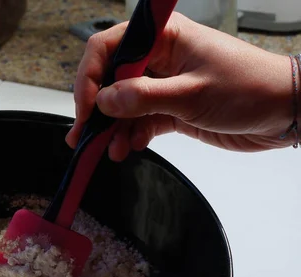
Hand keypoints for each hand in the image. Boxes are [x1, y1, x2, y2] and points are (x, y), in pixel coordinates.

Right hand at [66, 12, 296, 160]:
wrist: (284, 113)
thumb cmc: (249, 88)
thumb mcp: (191, 94)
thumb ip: (143, 97)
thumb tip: (103, 101)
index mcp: (164, 38)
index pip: (109, 48)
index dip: (91, 76)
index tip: (86, 107)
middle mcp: (159, 59)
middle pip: (110, 79)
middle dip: (95, 109)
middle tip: (84, 135)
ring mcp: (163, 85)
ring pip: (122, 105)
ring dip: (112, 128)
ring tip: (109, 150)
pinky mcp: (170, 110)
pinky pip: (139, 122)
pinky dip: (130, 136)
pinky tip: (129, 148)